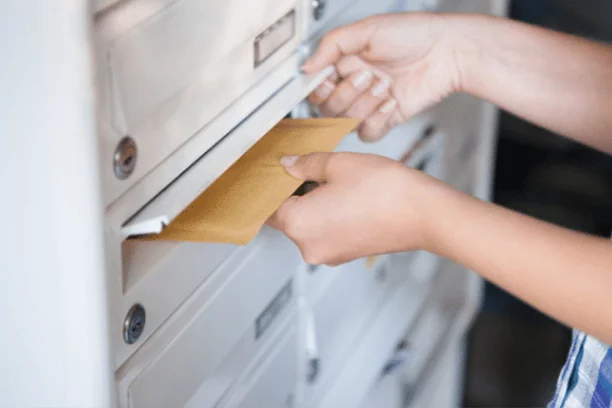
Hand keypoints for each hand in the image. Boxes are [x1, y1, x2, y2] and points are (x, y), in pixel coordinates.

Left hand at [267, 152, 440, 264]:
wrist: (424, 214)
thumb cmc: (385, 190)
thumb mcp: (337, 164)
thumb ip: (305, 164)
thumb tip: (288, 165)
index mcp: (299, 224)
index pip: (267, 205)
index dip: (272, 185)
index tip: (276, 172)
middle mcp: (309, 246)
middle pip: (286, 217)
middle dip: (293, 193)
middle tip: (306, 169)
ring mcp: (328, 255)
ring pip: (306, 225)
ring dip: (311, 204)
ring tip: (331, 181)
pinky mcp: (344, 255)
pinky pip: (324, 233)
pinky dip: (326, 216)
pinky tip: (343, 196)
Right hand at [303, 13, 463, 141]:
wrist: (448, 52)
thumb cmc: (413, 34)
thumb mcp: (366, 30)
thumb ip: (331, 46)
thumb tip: (306, 67)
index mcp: (344, 64)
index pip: (316, 87)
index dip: (320, 88)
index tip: (329, 80)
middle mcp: (353, 86)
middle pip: (328, 108)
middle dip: (347, 93)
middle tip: (367, 75)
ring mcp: (368, 105)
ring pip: (346, 122)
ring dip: (364, 104)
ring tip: (385, 85)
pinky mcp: (385, 119)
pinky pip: (367, 134)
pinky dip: (378, 120)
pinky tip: (392, 101)